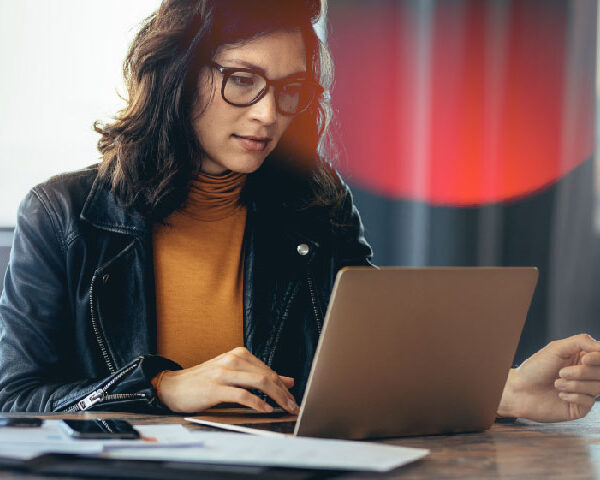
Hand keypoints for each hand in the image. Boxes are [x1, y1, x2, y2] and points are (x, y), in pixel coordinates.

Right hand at [157, 347, 298, 413]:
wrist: (173, 386)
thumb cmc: (203, 381)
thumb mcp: (232, 374)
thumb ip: (258, 376)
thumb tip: (287, 381)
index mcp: (238, 354)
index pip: (268, 369)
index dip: (283, 385)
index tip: (292, 398)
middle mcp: (232, 360)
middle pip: (267, 375)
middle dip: (284, 392)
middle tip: (293, 406)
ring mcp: (223, 373)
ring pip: (259, 382)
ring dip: (276, 397)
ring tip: (285, 408)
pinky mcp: (215, 388)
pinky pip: (242, 395)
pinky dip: (257, 403)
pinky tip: (265, 409)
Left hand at [498, 334, 599, 421]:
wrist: (520, 390)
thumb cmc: (535, 368)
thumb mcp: (556, 348)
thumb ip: (580, 342)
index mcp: (582, 359)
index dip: (598, 358)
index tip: (585, 359)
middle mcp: (586, 375)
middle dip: (582, 373)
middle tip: (561, 372)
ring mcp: (584, 391)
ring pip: (598, 388)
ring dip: (574, 385)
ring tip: (556, 383)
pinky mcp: (580, 407)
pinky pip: (588, 402)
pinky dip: (572, 396)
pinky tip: (559, 395)